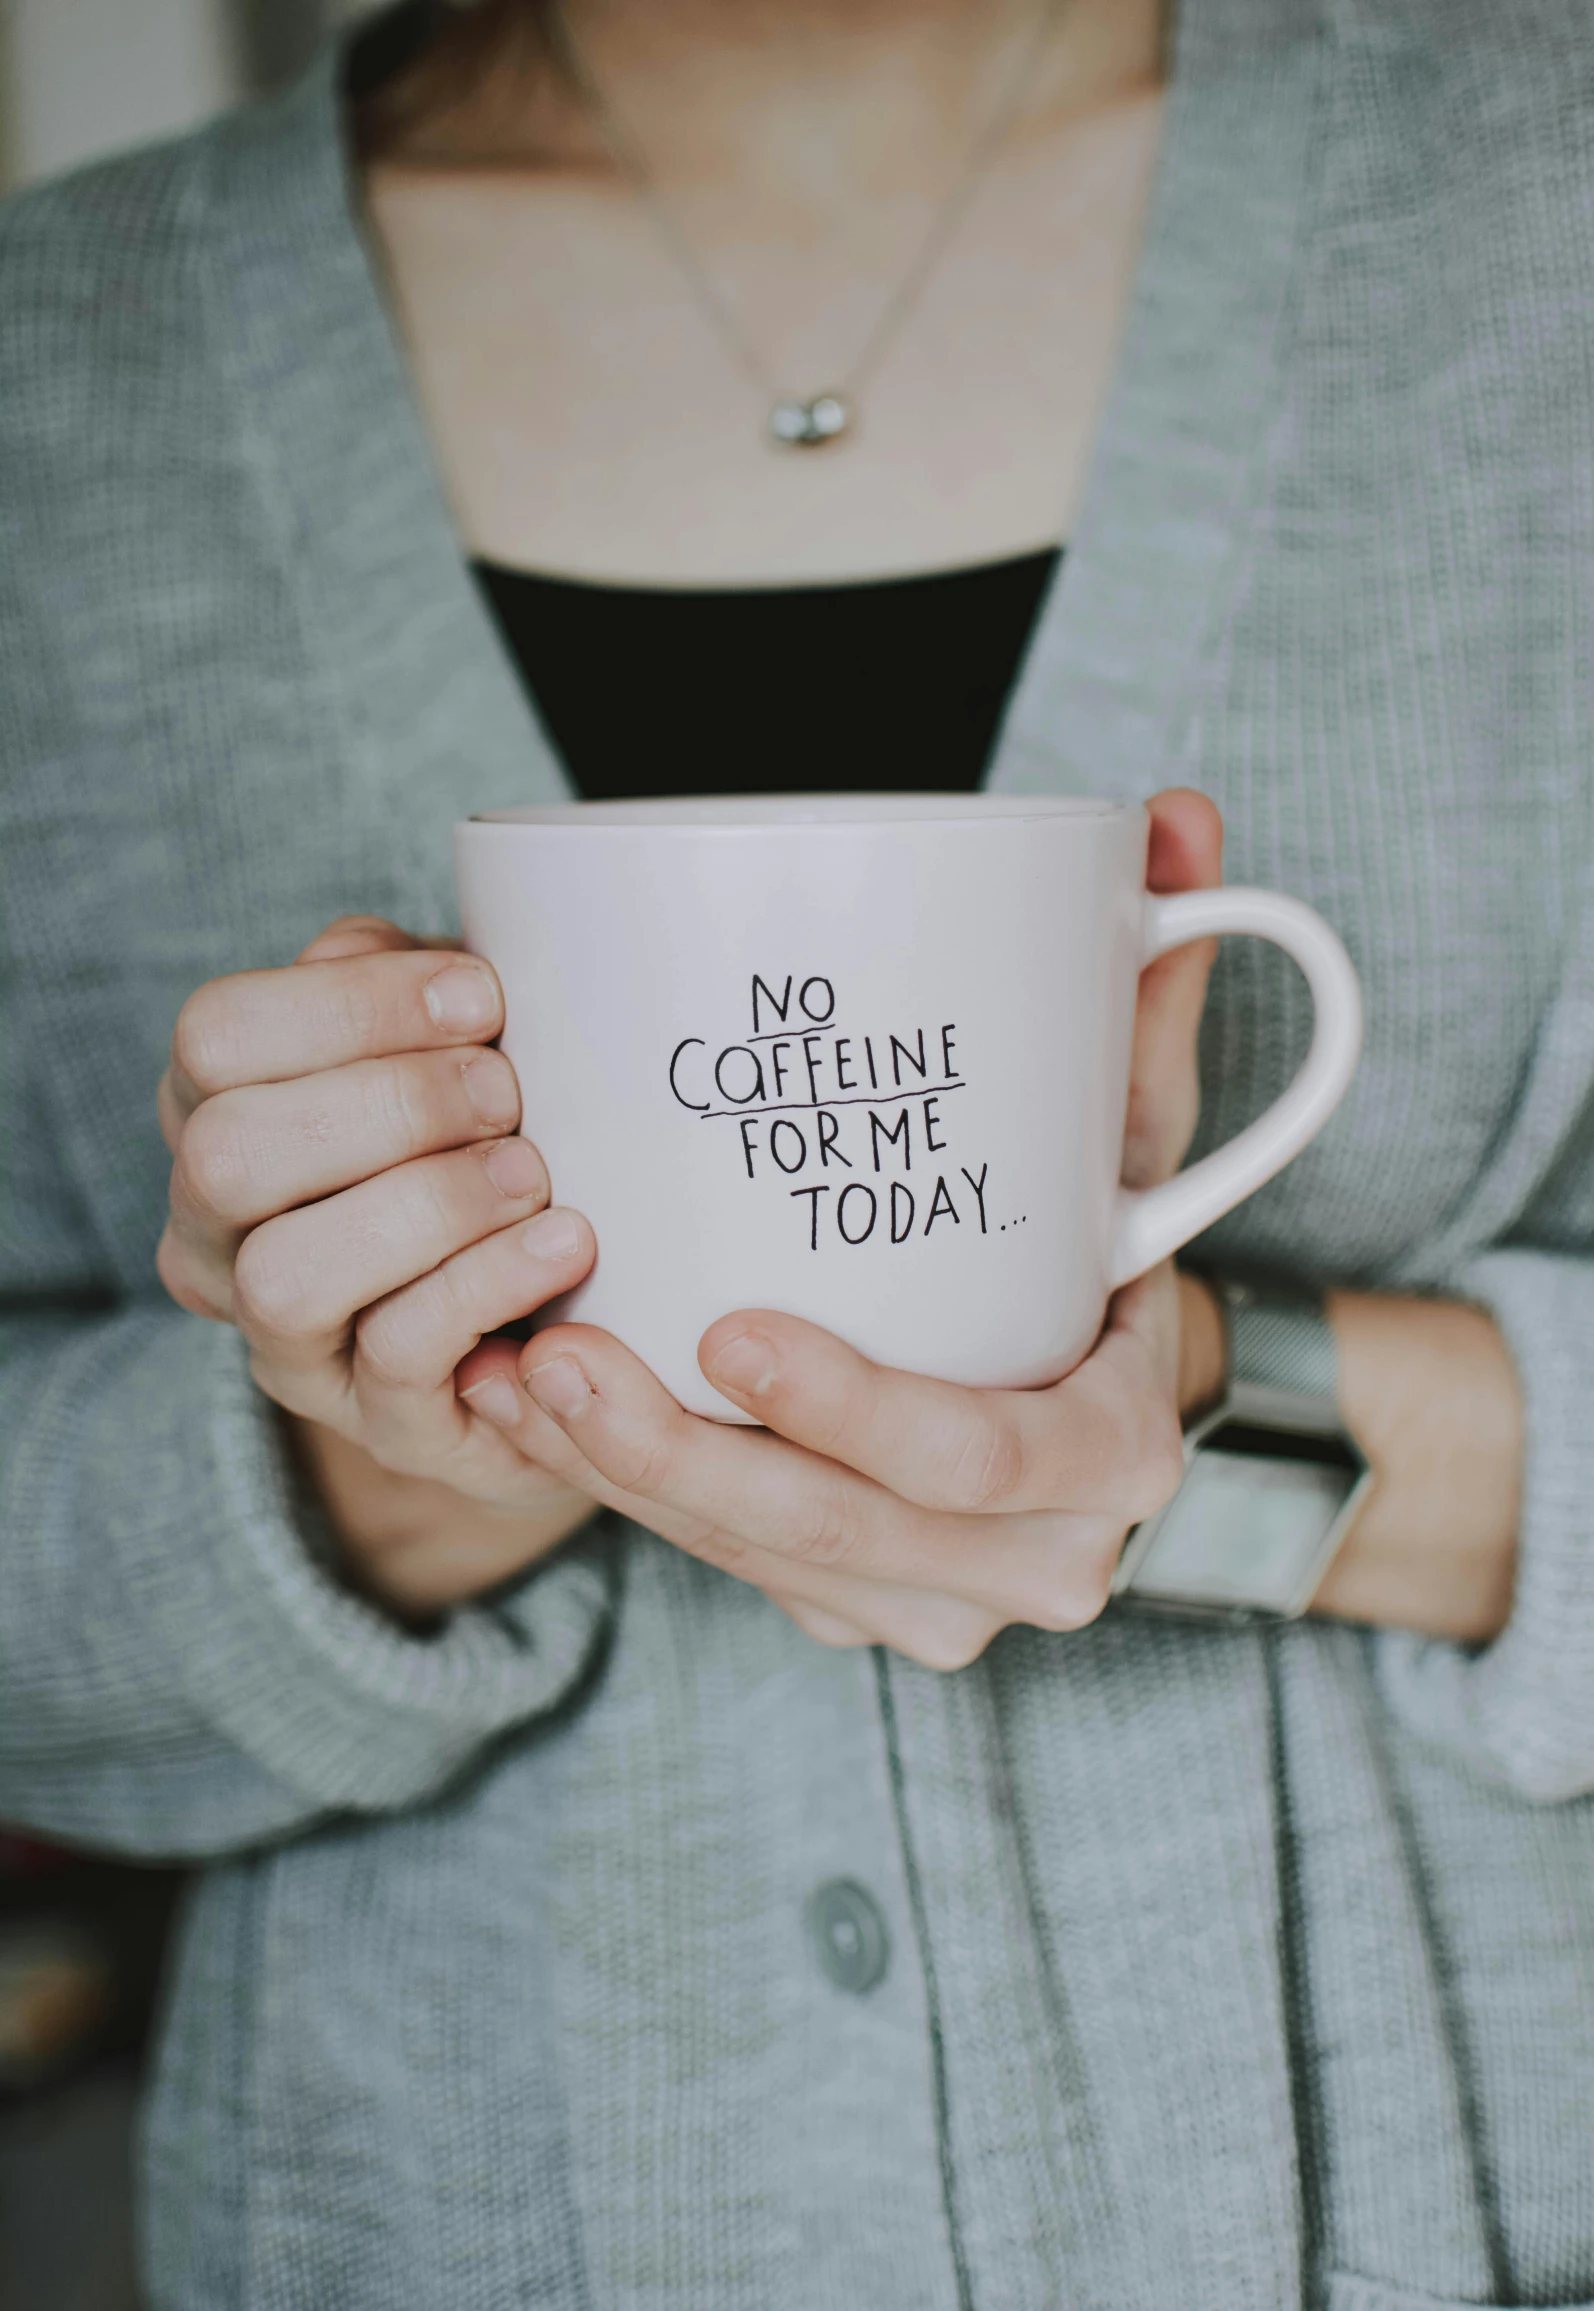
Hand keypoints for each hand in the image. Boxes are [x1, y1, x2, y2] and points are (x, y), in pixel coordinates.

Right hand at [156, 916, 601, 1614]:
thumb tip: (445, 973)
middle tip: (504, 1090)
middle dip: (387, 1106)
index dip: (348, 1004)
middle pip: (229, 1154)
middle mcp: (217, 1232)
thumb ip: (416, 986)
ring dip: (427, 1205)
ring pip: (288, 1274)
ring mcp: (287, 1341)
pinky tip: (564, 1242)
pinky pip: (400, 1357)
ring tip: (534, 1170)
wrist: (557, 1322)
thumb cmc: (490, 1142)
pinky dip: (487, 1284)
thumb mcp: (448, 1044)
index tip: (481, 995)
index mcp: (219, 1110)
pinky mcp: (376, 1423)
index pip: (215, 1035)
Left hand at [455, 791, 1224, 1667]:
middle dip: (676, 1455)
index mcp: (1111, 1453)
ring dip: (619, 1479)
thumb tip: (1174, 820)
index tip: (728, 1327)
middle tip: (556, 1345)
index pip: (976, 1454)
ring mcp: (931, 1604)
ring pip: (753, 1561)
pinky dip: (623, 1497)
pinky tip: (524, 1416)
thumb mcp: (1134, 1134)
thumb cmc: (1105, 1250)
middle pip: (831, 1532)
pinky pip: (722, 1567)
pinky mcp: (847, 1605)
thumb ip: (1146, 991)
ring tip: (511, 1369)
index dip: (850, 1408)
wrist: (1107, 1399)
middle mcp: (1028, 1559)